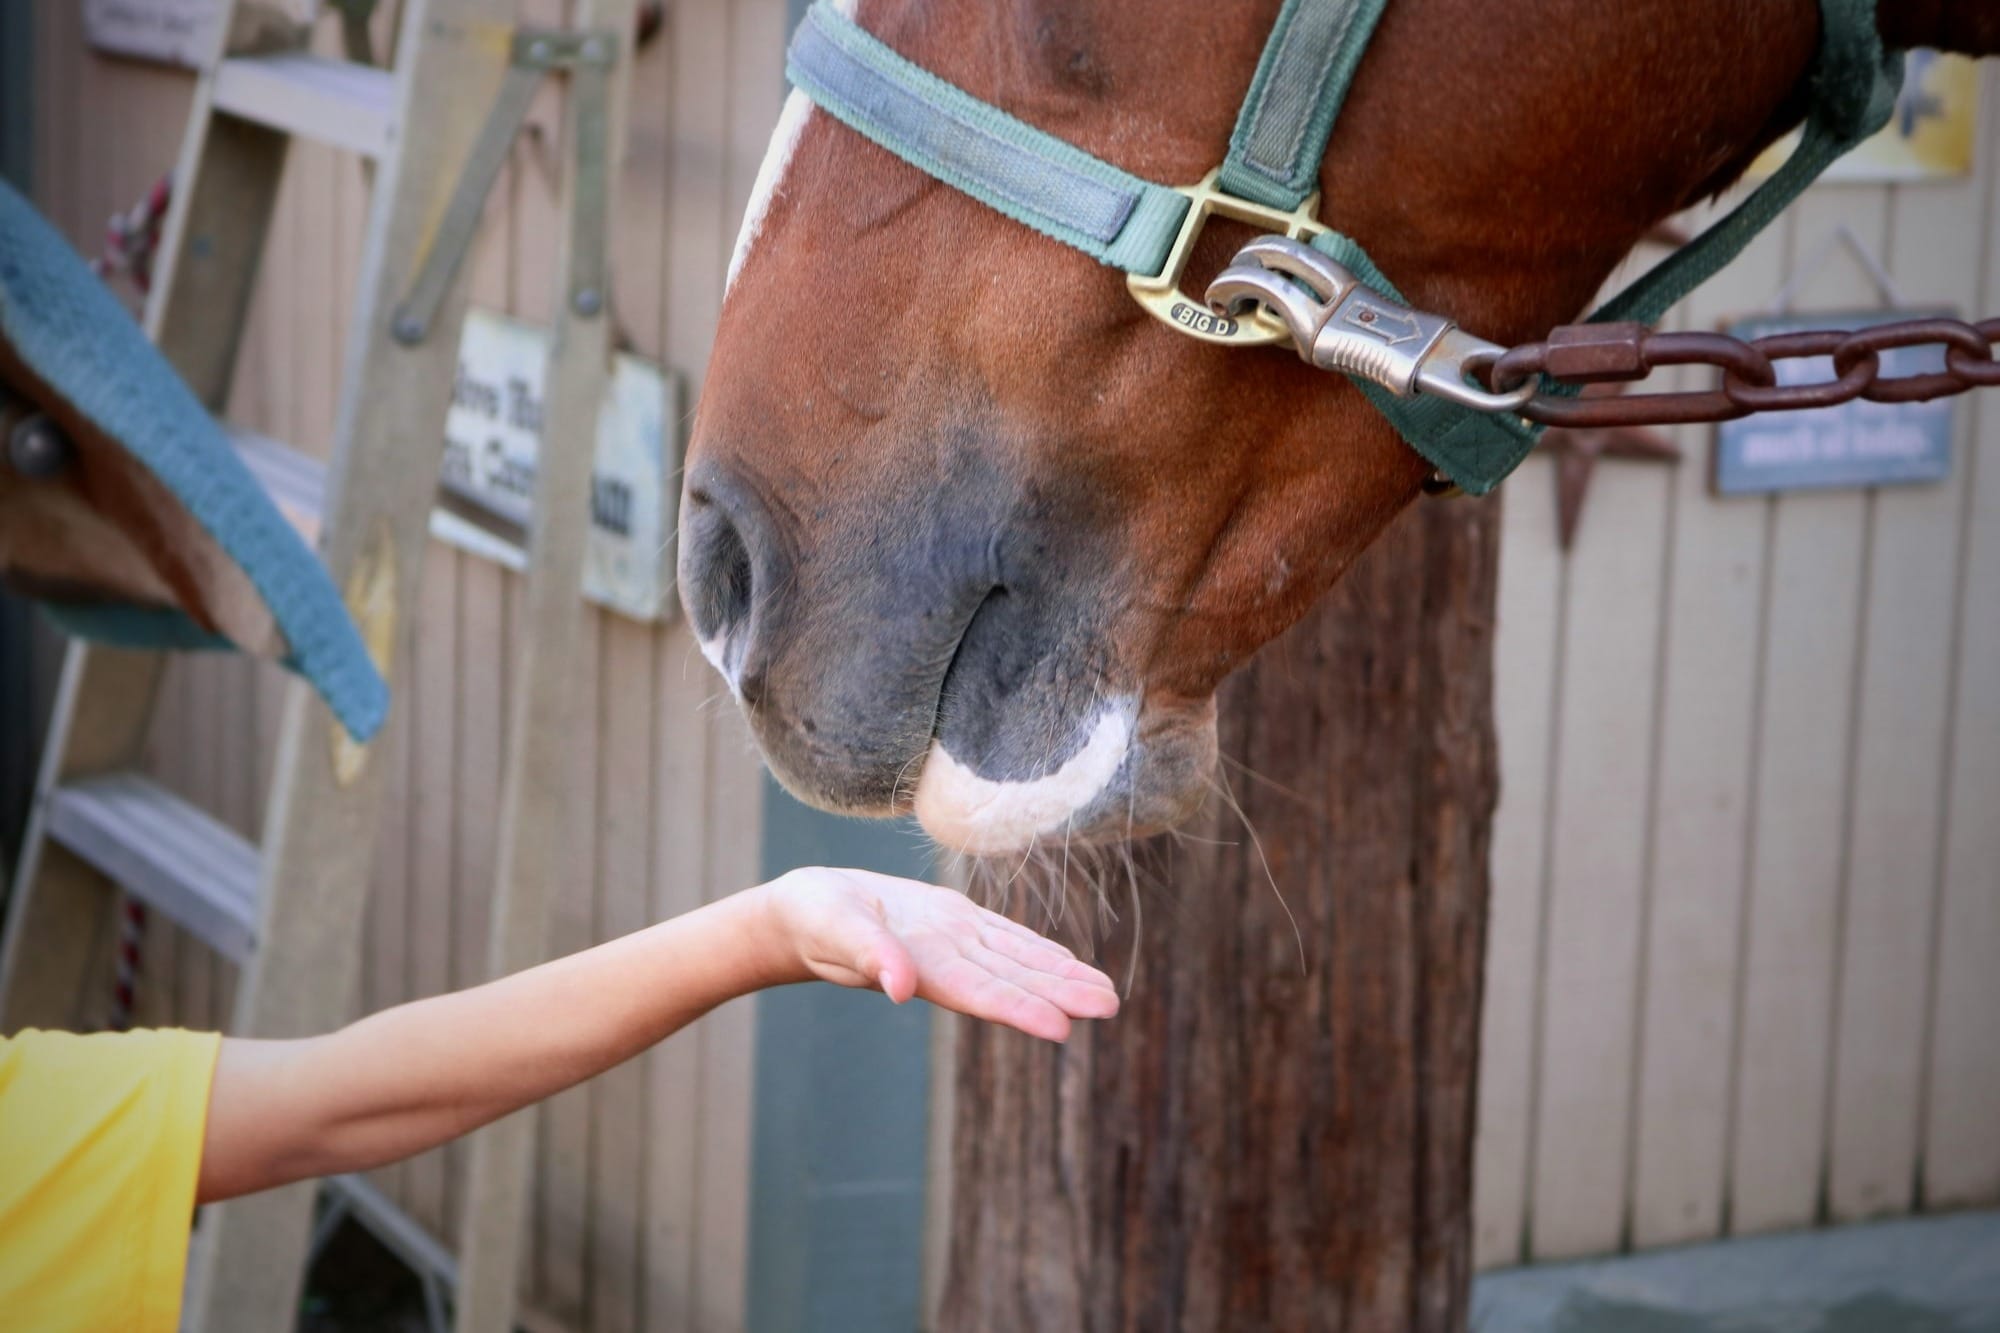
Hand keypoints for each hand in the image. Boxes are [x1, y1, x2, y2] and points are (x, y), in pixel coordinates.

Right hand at [757, 867, 1119, 1041]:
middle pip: (1011, 981)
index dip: (1020, 1008)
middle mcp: (945, 961)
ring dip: (1060, 977)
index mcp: (921, 968)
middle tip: (1109, 1008)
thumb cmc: (810, 919)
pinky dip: (1036, 951)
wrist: (800, 913)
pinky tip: (1065, 963)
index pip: (979, 993)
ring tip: (1105, 994)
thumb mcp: (834, 929)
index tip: (1061, 1028)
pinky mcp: (949, 921)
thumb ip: (868, 955)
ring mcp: (951, 942)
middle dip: (1060, 996)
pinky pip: (1002, 938)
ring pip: (1016, 961)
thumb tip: (900, 988)